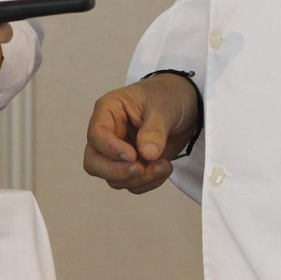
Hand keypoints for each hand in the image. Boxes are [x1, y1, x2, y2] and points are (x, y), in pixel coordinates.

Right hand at [82, 74, 200, 193]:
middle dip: (117, 172)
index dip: (110, 149)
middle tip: (141, 169)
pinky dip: (148, 182)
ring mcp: (119, 152)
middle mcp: (109, 134)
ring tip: (163, 165)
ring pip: (114, 178)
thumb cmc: (167, 96)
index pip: (96, 135)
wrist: (186, 105)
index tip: (132, 156)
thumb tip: (146, 155)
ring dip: (139, 179)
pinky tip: (164, 168)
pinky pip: (132, 184)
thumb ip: (153, 130)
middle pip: (94, 163)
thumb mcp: (162, 107)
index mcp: (108, 111)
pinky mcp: (133, 165)